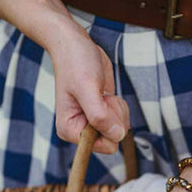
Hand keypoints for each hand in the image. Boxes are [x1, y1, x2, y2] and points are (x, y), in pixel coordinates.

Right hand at [50, 30, 129, 153]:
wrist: (75, 45)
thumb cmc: (76, 63)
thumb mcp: (87, 87)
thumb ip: (100, 115)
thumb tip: (117, 135)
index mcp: (70, 130)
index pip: (102, 146)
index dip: (109, 126)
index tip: (100, 105)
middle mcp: (80, 131)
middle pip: (113, 139)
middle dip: (113, 116)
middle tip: (101, 97)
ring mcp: (92, 124)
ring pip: (119, 130)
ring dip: (116, 109)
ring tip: (101, 93)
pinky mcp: (103, 116)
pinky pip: (121, 121)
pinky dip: (119, 106)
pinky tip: (105, 94)